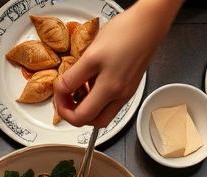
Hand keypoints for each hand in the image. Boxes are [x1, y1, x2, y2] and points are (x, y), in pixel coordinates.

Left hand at [53, 0, 180, 126]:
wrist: (148, 24)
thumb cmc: (122, 34)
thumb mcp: (90, 55)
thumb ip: (73, 77)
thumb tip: (60, 91)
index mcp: (109, 90)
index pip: (81, 117)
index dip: (64, 111)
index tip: (57, 96)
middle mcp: (120, 97)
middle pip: (94, 122)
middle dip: (76, 114)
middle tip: (65, 98)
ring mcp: (127, 93)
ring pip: (103, 113)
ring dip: (87, 107)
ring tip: (77, 88)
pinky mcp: (130, 86)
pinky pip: (110, 102)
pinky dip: (97, 99)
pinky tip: (92, 82)